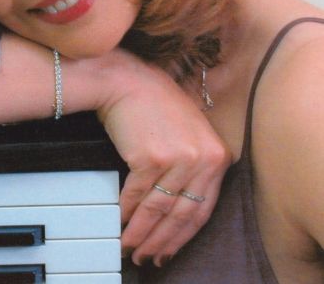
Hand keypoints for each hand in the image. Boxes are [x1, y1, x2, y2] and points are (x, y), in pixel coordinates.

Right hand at [90, 50, 230, 266]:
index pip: (204, 208)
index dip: (185, 235)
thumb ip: (194, 164)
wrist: (126, 80)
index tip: (170, 250)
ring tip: (131, 248)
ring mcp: (177, 159)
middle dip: (164, 241)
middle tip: (149, 257)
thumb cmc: (153, 101)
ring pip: (160, 209)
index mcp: (217, 155)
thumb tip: (179, 205)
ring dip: (143, 233)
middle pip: (183, 214)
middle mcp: (202, 160)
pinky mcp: (150, 159)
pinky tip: (120, 223)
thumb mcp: (188, 131)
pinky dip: (127, 213)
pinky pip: (138, 195)